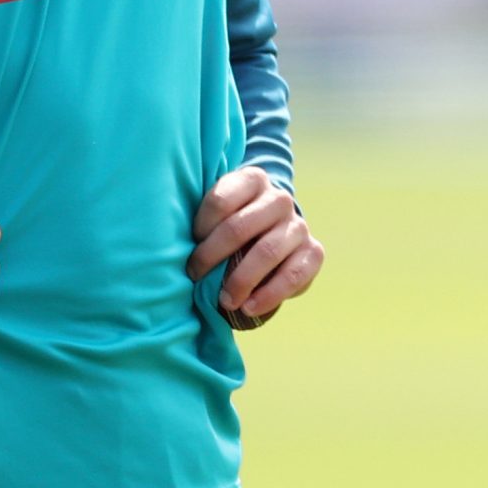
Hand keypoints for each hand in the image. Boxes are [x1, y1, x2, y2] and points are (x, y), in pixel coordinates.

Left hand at [188, 166, 321, 328]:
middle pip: (240, 227)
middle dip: (212, 256)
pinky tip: (249, 308)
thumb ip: (204, 223)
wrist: (272, 232)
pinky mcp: (314, 251)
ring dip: (241, 280)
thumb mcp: (217, 213)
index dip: (200, 227)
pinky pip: (294, 275)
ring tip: (224, 301)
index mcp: (253, 180)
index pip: (220, 201)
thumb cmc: (232, 224)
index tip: (189, 245)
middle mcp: (279, 198)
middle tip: (195, 277)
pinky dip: (270, 294)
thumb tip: (173, 248)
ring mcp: (298, 225)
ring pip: (267, 251)